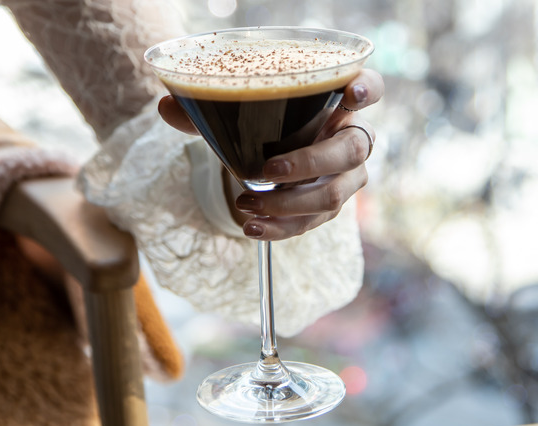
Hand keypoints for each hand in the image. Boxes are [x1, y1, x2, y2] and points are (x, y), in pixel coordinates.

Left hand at [158, 68, 384, 240]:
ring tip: (247, 204)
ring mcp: (346, 175)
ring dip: (290, 204)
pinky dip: (283, 227)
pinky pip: (315, 222)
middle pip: (354, 150)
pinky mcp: (330, 205)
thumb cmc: (264, 124)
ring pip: (335, 194)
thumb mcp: (236, 112)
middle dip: (311, 163)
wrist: (267, 155)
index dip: (367, 89)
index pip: (370, 87)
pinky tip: (253, 226)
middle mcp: (352, 137)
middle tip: (268, 170)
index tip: (349, 92)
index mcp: (338, 102)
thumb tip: (167, 107)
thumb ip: (206, 108)